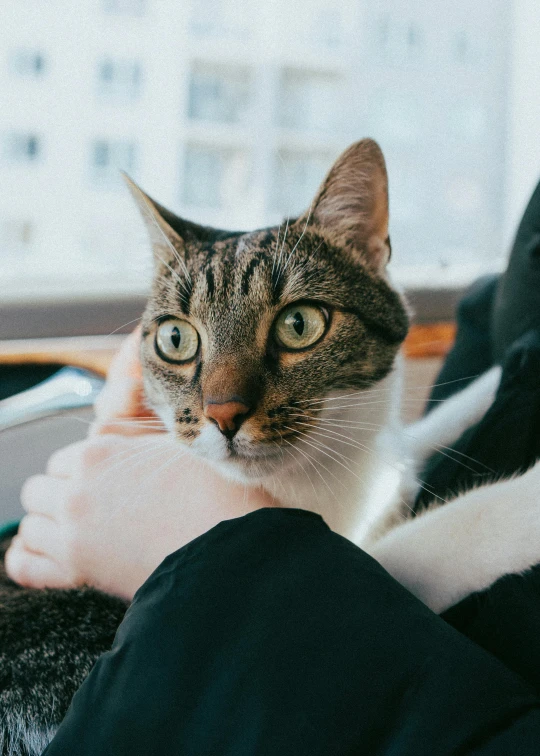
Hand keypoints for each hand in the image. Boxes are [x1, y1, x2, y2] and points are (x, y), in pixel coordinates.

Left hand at [6, 330, 276, 599]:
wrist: (227, 551)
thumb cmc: (214, 497)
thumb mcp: (182, 446)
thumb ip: (143, 429)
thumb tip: (129, 387)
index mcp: (101, 452)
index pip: (67, 459)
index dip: (84, 473)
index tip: (105, 484)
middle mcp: (78, 488)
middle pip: (40, 488)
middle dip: (61, 495)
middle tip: (92, 508)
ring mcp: (72, 530)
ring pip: (30, 524)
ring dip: (48, 527)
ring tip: (77, 534)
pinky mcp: (76, 570)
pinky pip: (24, 565)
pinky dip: (29, 561)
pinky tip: (44, 558)